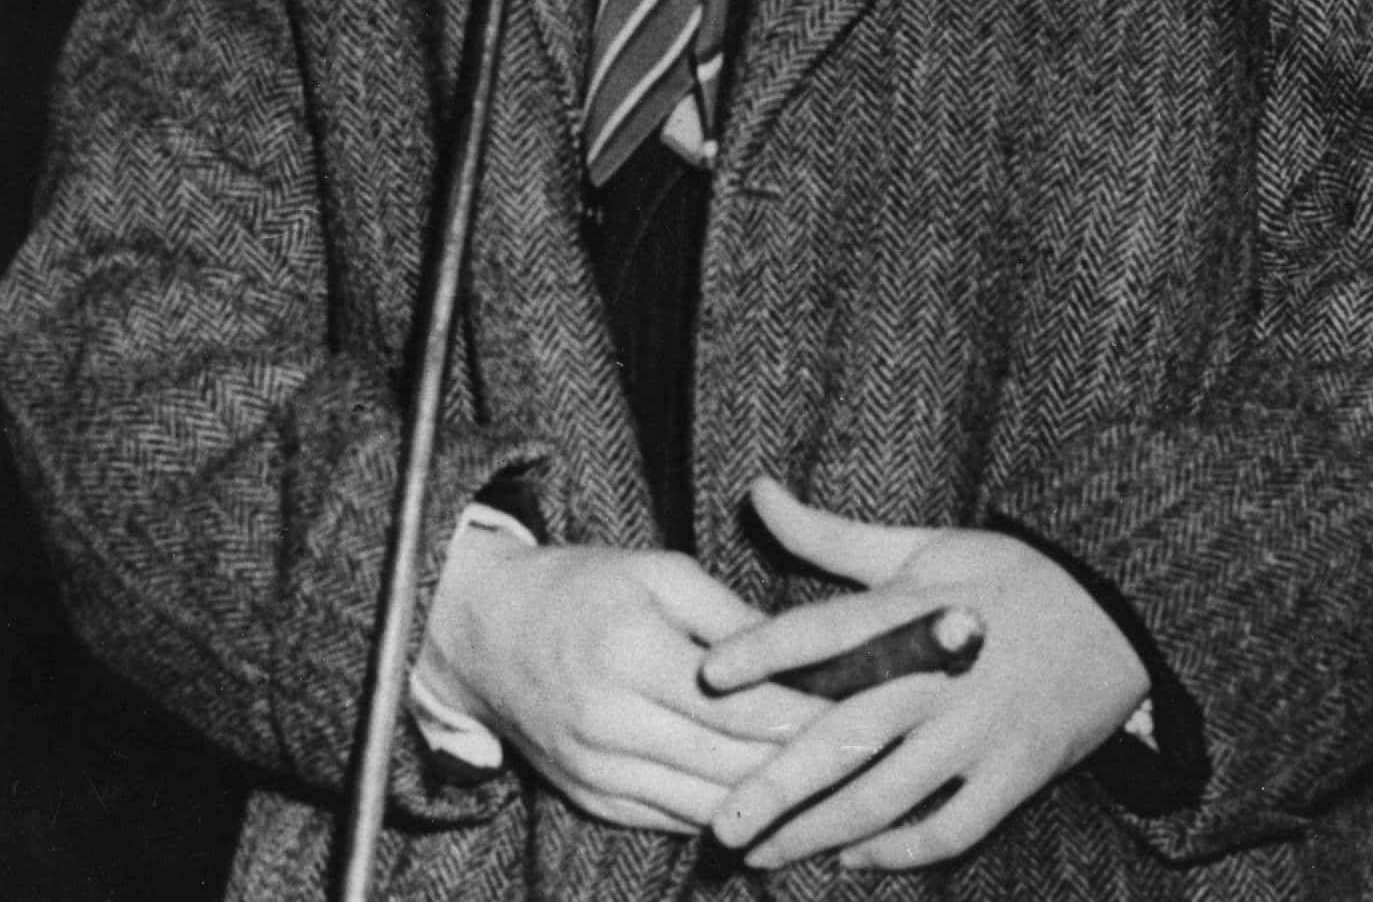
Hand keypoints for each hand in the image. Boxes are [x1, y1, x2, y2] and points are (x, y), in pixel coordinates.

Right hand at [423, 527, 829, 831]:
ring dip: (774, 802)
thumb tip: (801, 651)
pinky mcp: (589, 797)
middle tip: (872, 754)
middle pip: (731, 761)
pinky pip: (671, 819)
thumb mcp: (658, 572)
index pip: (744, 706)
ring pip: (706, 803)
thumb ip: (730, 616)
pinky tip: (774, 808)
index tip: (869, 710)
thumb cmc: (581, 585)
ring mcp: (597, 771)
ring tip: (838, 788)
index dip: (811, 716)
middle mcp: (612, 725)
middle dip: (807, 764)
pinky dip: (725, 814)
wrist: (481, 631)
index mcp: (633, 657)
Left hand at [701, 478, 1154, 870]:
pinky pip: (950, 830)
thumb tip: (758, 492)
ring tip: (765, 856)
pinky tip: (854, 857)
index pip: (834, 627)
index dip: (770, 648)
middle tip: (720, 827)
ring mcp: (984, 730)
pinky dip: (898, 852)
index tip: (710, 674)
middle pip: (850, 733)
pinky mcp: (1016, 774)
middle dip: (779, 786)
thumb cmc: (1012, 576)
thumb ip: (832, 535)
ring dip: (821, 832)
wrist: (1123, 614)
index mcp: (922, 607)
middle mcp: (946, 674)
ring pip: (890, 795)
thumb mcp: (929, 545)